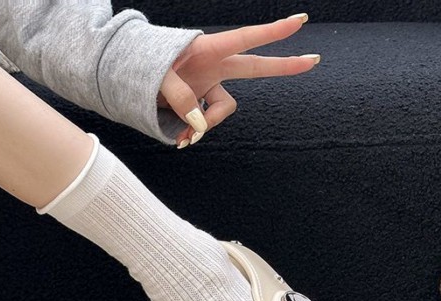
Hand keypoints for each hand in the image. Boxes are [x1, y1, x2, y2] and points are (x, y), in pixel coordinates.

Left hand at [157, 14, 319, 147]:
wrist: (127, 80)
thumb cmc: (141, 69)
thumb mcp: (156, 80)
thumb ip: (180, 98)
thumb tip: (201, 126)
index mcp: (207, 50)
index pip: (245, 40)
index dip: (272, 32)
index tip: (300, 21)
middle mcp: (213, 67)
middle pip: (255, 67)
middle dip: (283, 65)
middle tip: (313, 61)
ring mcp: (208, 86)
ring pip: (221, 111)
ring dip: (205, 126)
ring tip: (181, 135)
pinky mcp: (200, 104)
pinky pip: (206, 123)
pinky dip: (194, 133)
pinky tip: (179, 139)